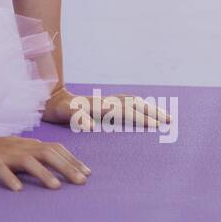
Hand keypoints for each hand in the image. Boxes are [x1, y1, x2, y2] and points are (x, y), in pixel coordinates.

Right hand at [0, 131, 89, 191]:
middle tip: (82, 182)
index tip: (87, 173)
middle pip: (47, 153)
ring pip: (27, 161)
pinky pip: (0, 169)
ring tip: (56, 187)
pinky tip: (18, 189)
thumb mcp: (18, 150)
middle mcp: (19, 147)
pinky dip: (9, 178)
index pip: (55, 148)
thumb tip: (61, 165)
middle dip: (66, 166)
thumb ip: (36, 155)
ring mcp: (4, 154)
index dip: (72, 160)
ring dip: (43, 173)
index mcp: (28, 144)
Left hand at [42, 86, 171, 130]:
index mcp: (100, 106)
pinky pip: (127, 103)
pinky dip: (139, 106)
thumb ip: (76, 117)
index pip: (126, 111)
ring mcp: (106, 101)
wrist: (51, 97)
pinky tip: (144, 112)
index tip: (157, 125)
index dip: (141, 118)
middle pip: (134, 104)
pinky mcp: (104, 103)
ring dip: (148, 108)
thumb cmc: (57, 108)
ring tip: (163, 115)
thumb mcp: (63, 113)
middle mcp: (106, 101)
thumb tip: (90, 125)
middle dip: (152, 112)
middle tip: (169, 120)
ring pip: (132, 102)